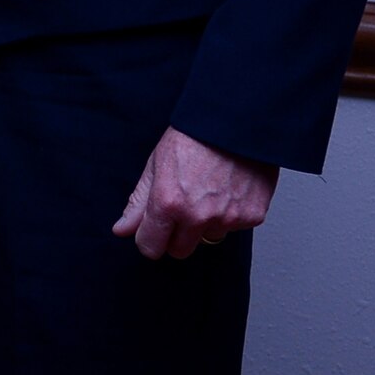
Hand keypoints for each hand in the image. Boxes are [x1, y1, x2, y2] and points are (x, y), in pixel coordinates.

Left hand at [112, 125, 278, 260]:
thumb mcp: (156, 166)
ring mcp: (227, 218)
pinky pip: (234, 228)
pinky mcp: (252, 217)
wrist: (235, 124)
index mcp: (168, 203)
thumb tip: (122, 230)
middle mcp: (198, 216)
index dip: (149, 238)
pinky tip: (228, 189)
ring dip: (205, 223)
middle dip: (176, 235)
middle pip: (179, 250)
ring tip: (207, 191)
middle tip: (181, 207)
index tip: (153, 230)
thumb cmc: (192, 139)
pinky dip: (229, 213)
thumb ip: (139, 203)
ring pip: (207, 238)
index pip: (150, 247)